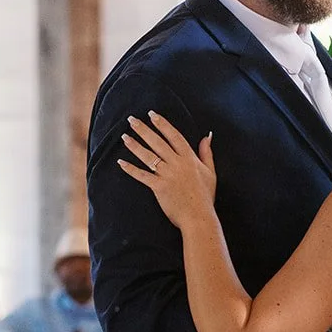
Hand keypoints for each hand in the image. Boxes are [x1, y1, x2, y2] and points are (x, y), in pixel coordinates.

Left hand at [118, 112, 215, 228]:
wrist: (199, 217)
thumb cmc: (206, 197)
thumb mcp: (210, 172)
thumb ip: (207, 153)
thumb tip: (207, 136)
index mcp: (189, 158)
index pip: (174, 136)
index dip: (162, 124)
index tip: (152, 114)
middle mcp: (177, 164)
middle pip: (158, 142)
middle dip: (144, 129)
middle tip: (131, 119)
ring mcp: (167, 175)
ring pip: (148, 156)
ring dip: (135, 145)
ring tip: (124, 136)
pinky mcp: (159, 187)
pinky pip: (142, 176)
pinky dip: (130, 169)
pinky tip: (121, 162)